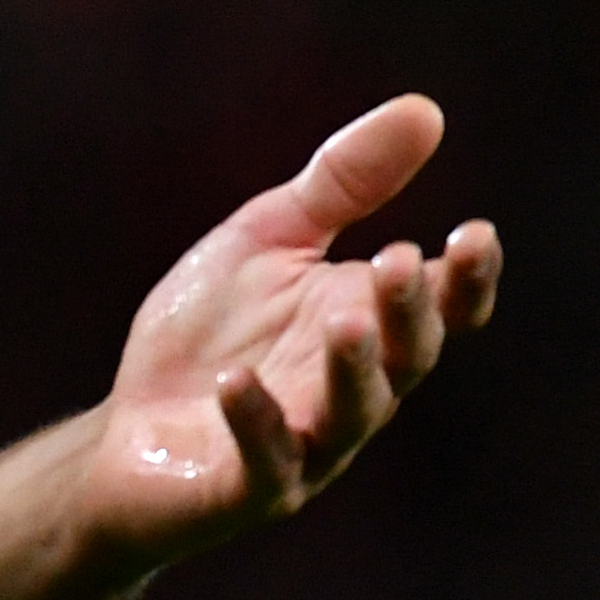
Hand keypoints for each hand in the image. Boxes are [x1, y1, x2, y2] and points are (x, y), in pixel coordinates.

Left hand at [82, 94, 501, 566]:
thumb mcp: (268, 241)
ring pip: (350, 415)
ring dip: (353, 368)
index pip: (442, 312)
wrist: (124, 435)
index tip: (475, 233)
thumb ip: (342, 185)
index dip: (466, 281)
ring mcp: (306, 447)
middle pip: (406, 359)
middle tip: (401, 261)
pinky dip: (254, 423)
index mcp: (366, 330)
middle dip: (407, 313)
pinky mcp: (246, 489)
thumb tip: (425, 109)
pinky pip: (265, 463)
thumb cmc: (208, 336)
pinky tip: (236, 383)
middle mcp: (352, 393)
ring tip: (347, 319)